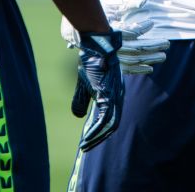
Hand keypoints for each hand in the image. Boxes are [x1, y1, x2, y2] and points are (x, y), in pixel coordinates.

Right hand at [61, 0, 170, 74]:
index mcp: (109, 30)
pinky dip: (138, 70)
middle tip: (167, 43)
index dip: (142, 28)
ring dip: (149, 58)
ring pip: (133, 60)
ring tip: (163, 55)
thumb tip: (144, 1)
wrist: (80, 29)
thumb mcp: (112, 5)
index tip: (151, 22)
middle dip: (152, 46)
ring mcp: (110, 56)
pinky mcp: (110, 63)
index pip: (130, 32)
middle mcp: (109, 46)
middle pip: (135, 48)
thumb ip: (129, 3)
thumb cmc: (98, 14)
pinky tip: (150, 68)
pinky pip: (125, 69)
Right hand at [71, 31, 123, 150]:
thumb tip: (77, 116)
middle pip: (112, 126)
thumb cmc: (90, 63)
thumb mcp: (83, 85)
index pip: (109, 120)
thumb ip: (81, 100)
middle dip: (98, 138)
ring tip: (85, 145)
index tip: (87, 141)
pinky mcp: (109, 94)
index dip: (99, 132)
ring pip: (110, 125)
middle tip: (86, 148)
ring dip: (97, 137)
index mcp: (113, 96)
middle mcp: (117, 98)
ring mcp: (115, 96)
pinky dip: (96, 129)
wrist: (93, 46)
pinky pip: (105, 118)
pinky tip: (87, 135)